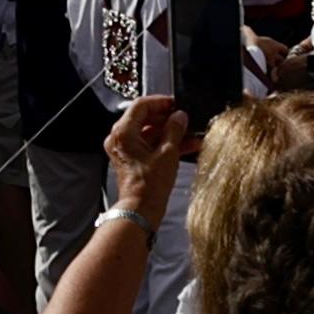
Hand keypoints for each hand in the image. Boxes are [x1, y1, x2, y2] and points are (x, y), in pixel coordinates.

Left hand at [105, 95, 189, 231]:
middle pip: (145, 118)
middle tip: (186, 119)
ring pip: (150, 132)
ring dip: (171, 132)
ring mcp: (126, 149)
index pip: (141, 105)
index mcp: (123, 132)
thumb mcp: (168, 154)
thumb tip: (180, 116)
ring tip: (192, 133)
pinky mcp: (133, 160)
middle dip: (168, 119)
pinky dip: (166, 144)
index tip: (177, 104)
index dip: (161, 102)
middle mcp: (120, 138)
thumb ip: (174, 130)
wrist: (141, 210)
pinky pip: (150, 145)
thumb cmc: (150, 185)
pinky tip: (188, 145)